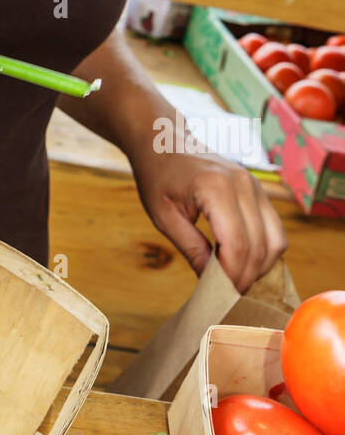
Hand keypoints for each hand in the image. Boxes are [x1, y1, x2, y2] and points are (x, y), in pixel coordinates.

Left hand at [132, 150, 287, 292]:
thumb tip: (211, 286)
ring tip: (234, 279)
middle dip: (246, 276)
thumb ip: (190, 249)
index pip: (237, 244)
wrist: (164, 140)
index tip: (220, 294)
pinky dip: (264, 251)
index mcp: (217, 188)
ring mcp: (255, 185)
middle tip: (226, 295)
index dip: (232, 275)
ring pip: (276, 240)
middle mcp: (244, 184)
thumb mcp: (163, 216)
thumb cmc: (158, 175)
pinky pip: (274, 229)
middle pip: (260, 246)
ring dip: (260, 266)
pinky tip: (242, 261)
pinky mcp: (259, 190)